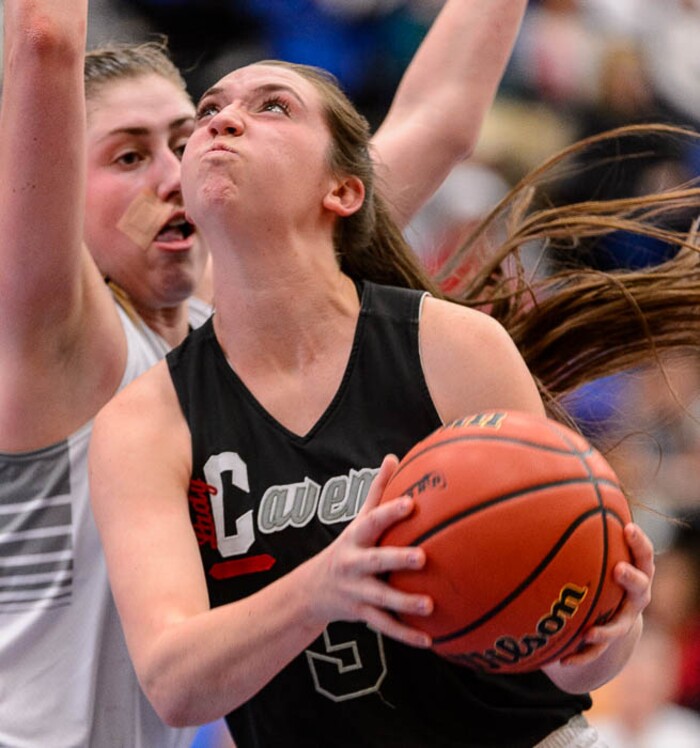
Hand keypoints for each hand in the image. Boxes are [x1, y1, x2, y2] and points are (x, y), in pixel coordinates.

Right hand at [307, 455, 433, 647]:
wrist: (312, 590)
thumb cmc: (348, 546)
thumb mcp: (358, 519)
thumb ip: (377, 490)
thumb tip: (393, 456)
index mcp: (356, 538)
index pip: (373, 521)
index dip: (390, 512)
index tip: (411, 503)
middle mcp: (354, 564)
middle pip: (375, 560)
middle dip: (397, 558)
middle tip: (422, 557)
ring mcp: (357, 591)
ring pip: (381, 597)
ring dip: (405, 602)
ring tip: (430, 605)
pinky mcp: (362, 614)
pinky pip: (385, 626)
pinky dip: (406, 634)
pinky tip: (429, 640)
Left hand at [559, 523, 653, 667]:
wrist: (609, 612)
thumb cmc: (602, 570)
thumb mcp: (603, 552)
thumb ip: (590, 529)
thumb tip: (564, 488)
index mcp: (636, 571)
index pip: (645, 555)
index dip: (639, 542)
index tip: (628, 527)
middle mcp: (635, 596)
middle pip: (641, 588)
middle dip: (632, 578)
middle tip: (619, 569)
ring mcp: (624, 620)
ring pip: (619, 626)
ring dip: (607, 629)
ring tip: (592, 631)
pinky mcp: (607, 640)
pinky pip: (595, 651)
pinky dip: (580, 655)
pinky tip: (563, 659)